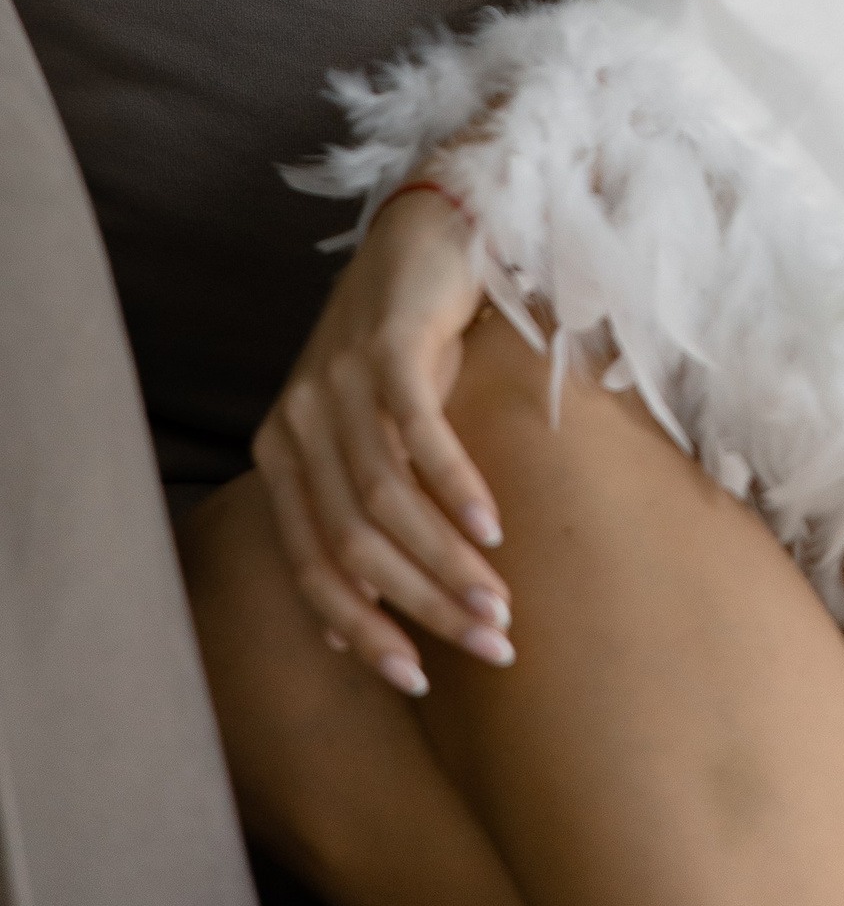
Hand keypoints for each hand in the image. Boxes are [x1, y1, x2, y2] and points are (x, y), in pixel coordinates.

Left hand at [252, 189, 513, 696]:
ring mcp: (337, 382)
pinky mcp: (387, 346)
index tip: (418, 681)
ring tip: (499, 603)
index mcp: (283, 452)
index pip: (312, 568)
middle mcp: (297, 421)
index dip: (363, 633)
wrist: (429, 223)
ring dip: (446, 562)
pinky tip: (493, 529)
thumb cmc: (408, 340)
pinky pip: (416, 434)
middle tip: (488, 646)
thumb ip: (353, 512)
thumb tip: (341, 629)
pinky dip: (454, 489)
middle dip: (420, 609)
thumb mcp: (369, 432)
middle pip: (352, 545)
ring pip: (384, 501)